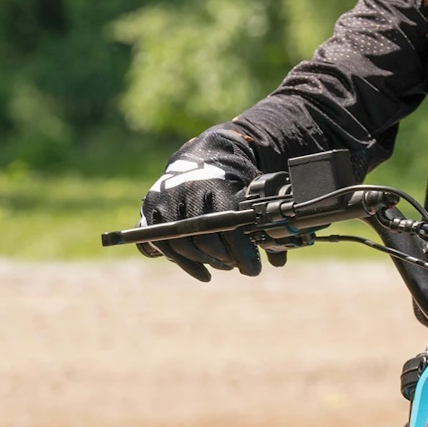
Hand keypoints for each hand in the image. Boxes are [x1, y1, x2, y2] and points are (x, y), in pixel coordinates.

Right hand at [136, 131, 283, 281]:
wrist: (206, 155)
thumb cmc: (234, 178)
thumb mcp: (253, 192)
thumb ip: (264, 224)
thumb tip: (279, 262)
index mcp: (214, 185)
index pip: (226, 226)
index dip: (240, 251)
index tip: (253, 267)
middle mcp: (185, 192)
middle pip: (202, 239)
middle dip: (223, 258)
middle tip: (236, 265)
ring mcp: (162, 201)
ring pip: (178, 245)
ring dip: (202, 262)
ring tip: (221, 266)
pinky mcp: (148, 210)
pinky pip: (156, 245)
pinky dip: (177, 261)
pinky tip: (201, 270)